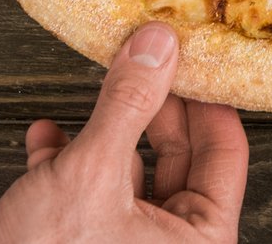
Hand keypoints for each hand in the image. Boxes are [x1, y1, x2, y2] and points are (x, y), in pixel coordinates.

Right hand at [0, 23, 247, 243]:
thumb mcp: (89, 173)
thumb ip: (127, 106)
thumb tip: (157, 46)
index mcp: (199, 241)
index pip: (225, 152)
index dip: (207, 97)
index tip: (192, 56)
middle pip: (177, 158)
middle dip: (150, 109)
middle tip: (143, 64)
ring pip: (126, 172)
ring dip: (101, 132)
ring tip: (94, 92)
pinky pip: (86, 194)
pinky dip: (66, 162)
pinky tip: (45, 139)